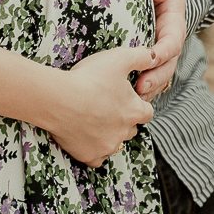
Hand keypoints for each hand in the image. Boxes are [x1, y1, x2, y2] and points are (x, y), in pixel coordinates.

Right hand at [47, 46, 157, 166]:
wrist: (59, 99)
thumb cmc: (89, 78)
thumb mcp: (118, 58)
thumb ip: (141, 56)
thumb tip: (154, 55)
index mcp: (135, 111)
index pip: (147, 112)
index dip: (137, 104)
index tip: (125, 98)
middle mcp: (125, 132)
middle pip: (131, 128)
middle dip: (123, 120)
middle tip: (106, 106)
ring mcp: (107, 146)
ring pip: (115, 143)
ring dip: (108, 134)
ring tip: (93, 118)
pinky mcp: (90, 156)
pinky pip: (97, 158)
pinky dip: (93, 149)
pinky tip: (84, 136)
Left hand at [135, 0, 186, 102]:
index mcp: (174, 24)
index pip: (173, 41)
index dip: (164, 50)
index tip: (152, 56)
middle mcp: (169, 43)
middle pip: (167, 65)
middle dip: (156, 78)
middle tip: (141, 88)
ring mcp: (160, 53)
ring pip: (158, 76)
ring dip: (148, 88)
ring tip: (132, 99)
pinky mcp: (148, 60)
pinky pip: (147, 77)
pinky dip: (139, 88)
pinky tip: (124, 97)